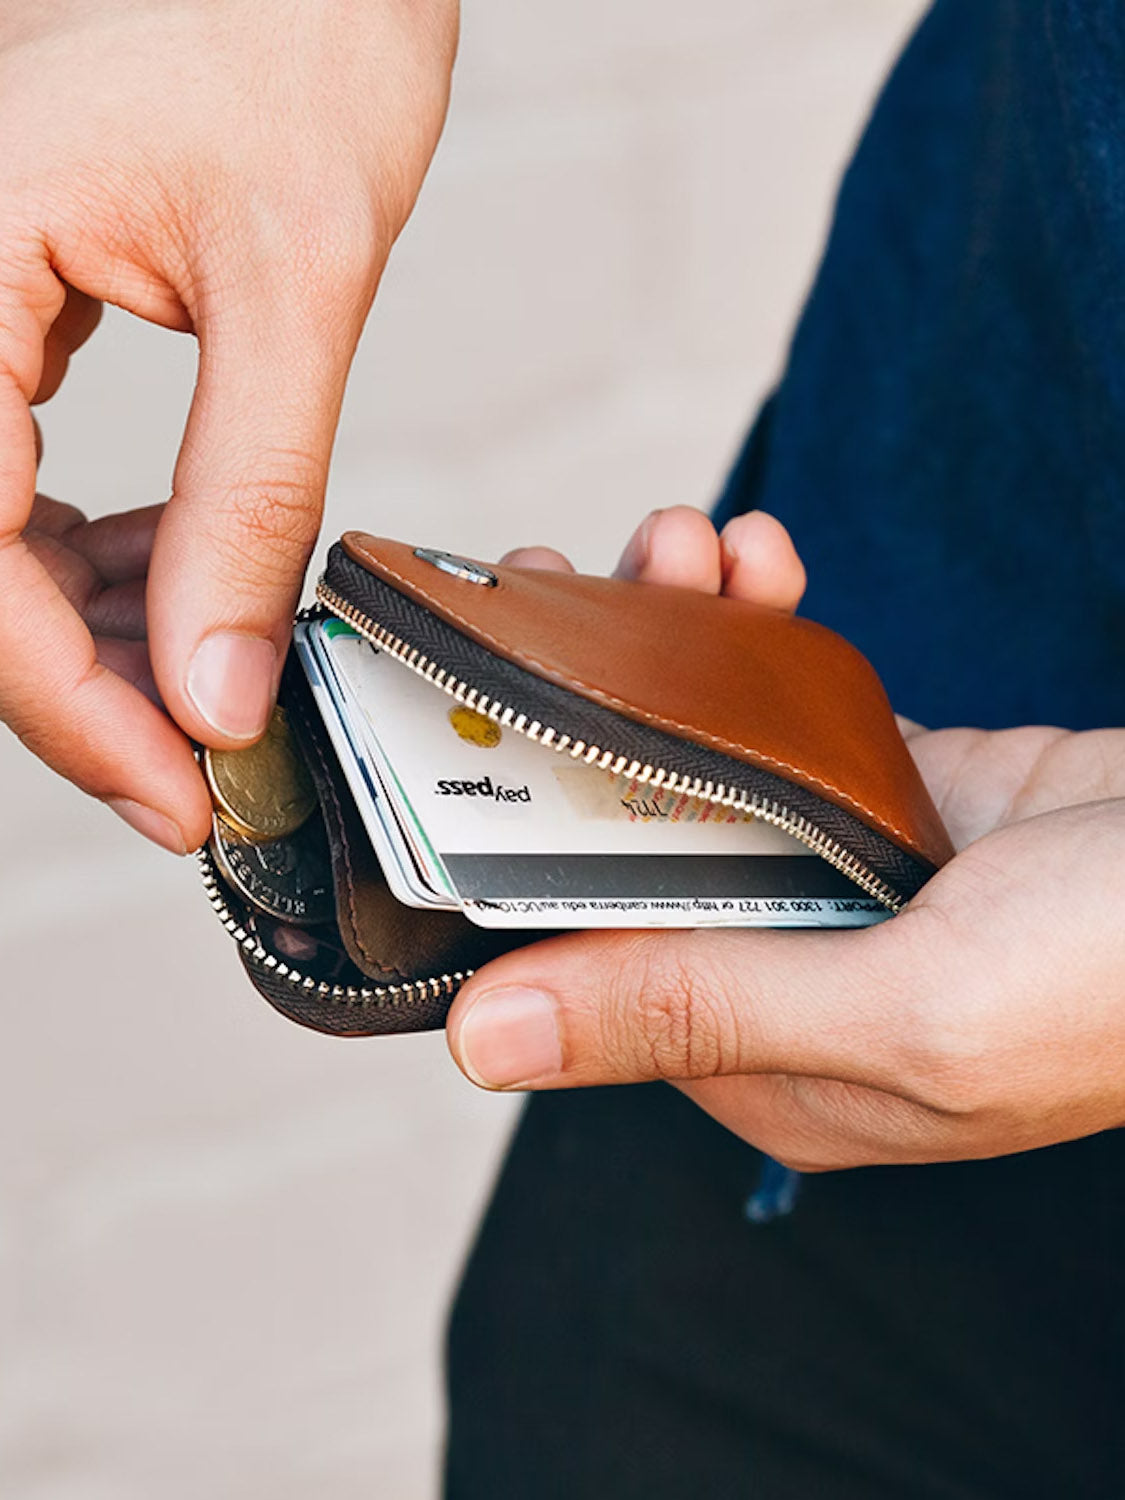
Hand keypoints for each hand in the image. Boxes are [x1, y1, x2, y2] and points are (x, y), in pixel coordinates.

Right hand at [1, 0, 456, 851]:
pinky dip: (89, 552)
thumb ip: (250, 498)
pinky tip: (168, 573)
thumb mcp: (293, 282)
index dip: (70, 702)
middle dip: (83, 685)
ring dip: (84, 628)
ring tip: (204, 675)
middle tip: (197, 767)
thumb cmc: (297, 28)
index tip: (178, 787)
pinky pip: (7, 471)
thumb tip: (219, 682)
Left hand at [444, 507, 1124, 1168]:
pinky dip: (765, 635)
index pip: (582, 953)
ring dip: (676, 641)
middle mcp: (786, 971)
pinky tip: (757, 564)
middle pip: (631, 832)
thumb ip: (697, 1007)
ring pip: (705, 754)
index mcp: (765, 1061)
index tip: (464, 705)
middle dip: (589, 700)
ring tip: (680, 545)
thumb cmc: (1120, 977)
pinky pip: (792, 709)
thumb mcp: (904, 1006)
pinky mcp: (893, 795)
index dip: (511, 835)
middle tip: (559, 586)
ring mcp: (840, 876)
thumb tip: (487, 1040)